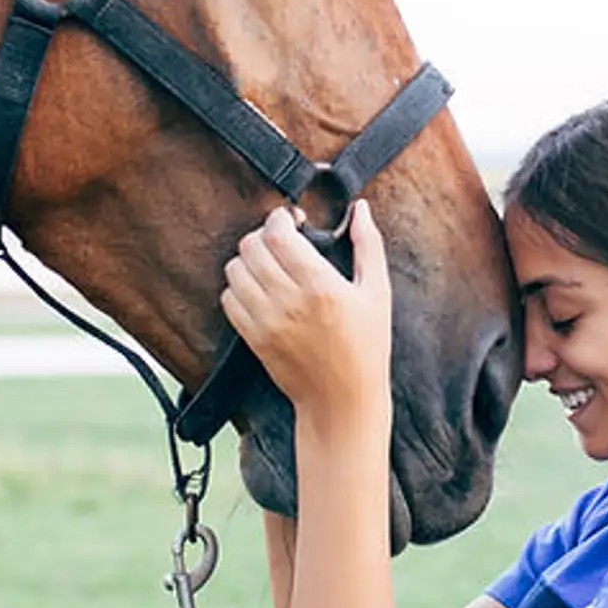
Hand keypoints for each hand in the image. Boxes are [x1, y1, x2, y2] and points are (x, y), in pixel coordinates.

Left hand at [220, 201, 391, 428]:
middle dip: (263, 235)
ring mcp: (267, 321)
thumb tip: (359, 208)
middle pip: (251, 247)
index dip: (278, 218)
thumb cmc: (366, 346)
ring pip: (235, 270)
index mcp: (321, 285)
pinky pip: (228, 299)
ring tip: (268, 264)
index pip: (278, 234)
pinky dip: (238, 288)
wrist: (342, 399)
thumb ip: (369, 245)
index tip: (291, 220)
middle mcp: (289, 301)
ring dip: (248, 259)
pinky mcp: (253, 338)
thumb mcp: (378, 293)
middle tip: (279, 240)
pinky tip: (258, 289)